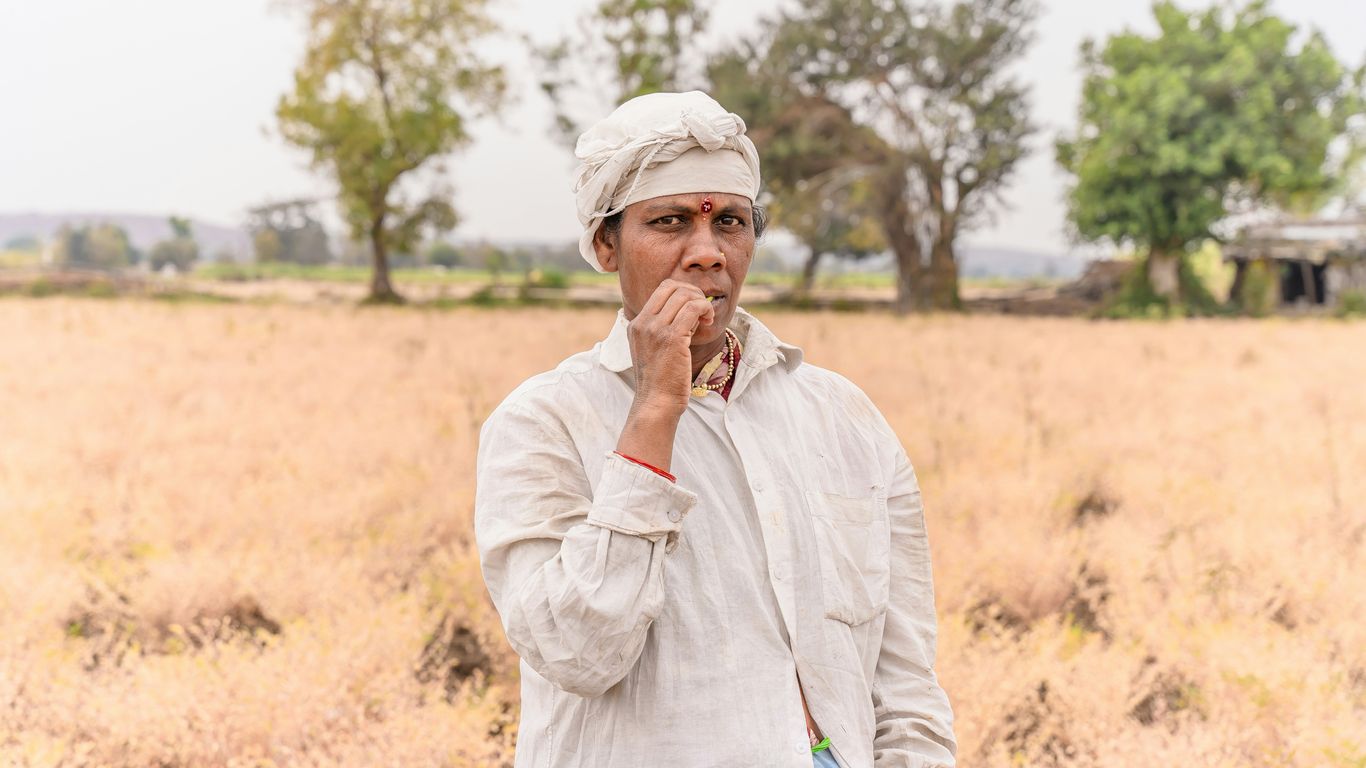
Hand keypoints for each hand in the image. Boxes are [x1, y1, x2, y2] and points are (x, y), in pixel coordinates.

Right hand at [613, 281, 713, 473]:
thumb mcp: (651, 350)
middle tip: (703, 312)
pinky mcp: (672, 338)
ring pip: (685, 295)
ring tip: (706, 320)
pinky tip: (708, 323)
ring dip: (702, 303)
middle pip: (673, 287)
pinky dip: (705, 310)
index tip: (693, 307)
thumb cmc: (660, 381)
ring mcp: (656, 330)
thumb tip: (686, 311)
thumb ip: (661, 330)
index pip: (662, 289)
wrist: (656, 403)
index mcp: (636, 324)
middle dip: (694, 293)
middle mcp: (643, 323)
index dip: (683, 291)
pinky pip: (693, 308)